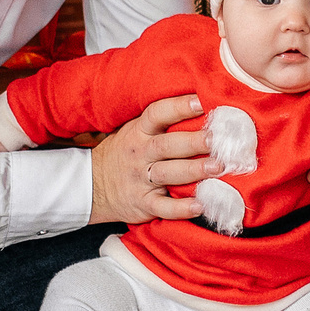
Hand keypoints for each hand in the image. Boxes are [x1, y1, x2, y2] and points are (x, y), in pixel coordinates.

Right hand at [89, 94, 217, 224]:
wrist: (92, 186)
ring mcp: (140, 179)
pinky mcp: (143, 203)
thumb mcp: (133, 131)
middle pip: (167, 145)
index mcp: (138, 132)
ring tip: (217, 167)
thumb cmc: (124, 154)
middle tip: (216, 139)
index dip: (179, 107)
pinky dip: (181, 208)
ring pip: (168, 174)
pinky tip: (201, 205)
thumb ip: (160, 123)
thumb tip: (200, 107)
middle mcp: (140, 153)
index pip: (157, 114)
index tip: (201, 102)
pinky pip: (163, 207)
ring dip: (194, 170)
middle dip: (193, 141)